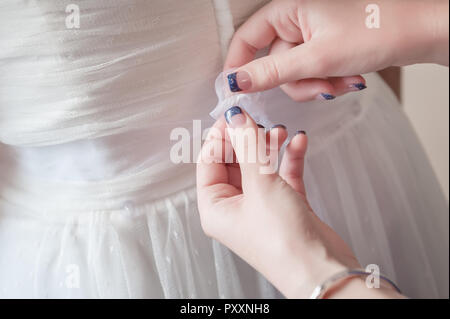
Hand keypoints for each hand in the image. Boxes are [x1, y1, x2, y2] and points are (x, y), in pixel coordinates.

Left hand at [196, 107, 359, 297]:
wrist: (321, 269)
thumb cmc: (283, 241)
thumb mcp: (260, 184)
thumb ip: (248, 145)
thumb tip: (234, 116)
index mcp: (215, 207)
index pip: (209, 161)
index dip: (220, 135)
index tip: (233, 113)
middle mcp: (235, 207)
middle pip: (234, 161)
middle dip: (247, 139)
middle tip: (257, 120)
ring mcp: (260, 206)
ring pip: (259, 166)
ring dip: (269, 146)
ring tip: (280, 131)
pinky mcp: (285, 205)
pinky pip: (282, 174)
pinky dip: (289, 158)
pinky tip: (298, 143)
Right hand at [224, 0, 448, 100]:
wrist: (418, 33)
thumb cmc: (375, 32)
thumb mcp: (316, 58)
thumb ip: (272, 72)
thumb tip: (237, 81)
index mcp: (289, 9)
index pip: (247, 38)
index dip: (240, 65)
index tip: (238, 90)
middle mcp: (297, 19)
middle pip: (274, 63)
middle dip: (298, 82)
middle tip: (321, 86)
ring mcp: (312, 35)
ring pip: (294, 73)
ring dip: (315, 85)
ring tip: (342, 81)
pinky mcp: (325, 47)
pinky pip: (312, 72)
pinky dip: (326, 81)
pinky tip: (348, 78)